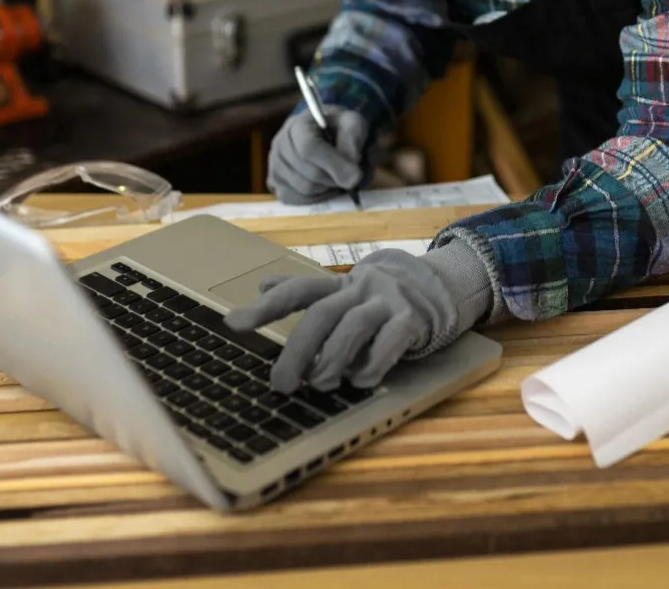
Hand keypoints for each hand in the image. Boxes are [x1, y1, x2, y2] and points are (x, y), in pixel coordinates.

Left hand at [223, 244, 493, 392]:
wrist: (434, 288)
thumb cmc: (376, 300)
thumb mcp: (341, 292)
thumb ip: (304, 291)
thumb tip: (261, 283)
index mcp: (339, 283)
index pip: (298, 290)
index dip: (267, 306)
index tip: (233, 324)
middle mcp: (360, 288)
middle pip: (323, 313)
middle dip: (298, 350)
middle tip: (282, 384)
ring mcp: (387, 302)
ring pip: (354, 325)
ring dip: (332, 359)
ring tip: (319, 384)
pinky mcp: (412, 321)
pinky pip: (391, 341)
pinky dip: (372, 364)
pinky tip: (359, 382)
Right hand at [267, 105, 368, 204]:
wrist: (325, 134)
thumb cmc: (339, 128)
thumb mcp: (353, 123)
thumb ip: (354, 139)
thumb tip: (351, 166)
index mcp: (298, 125)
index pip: (309, 148)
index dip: (334, 165)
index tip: (356, 177)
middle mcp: (279, 144)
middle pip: (309, 173)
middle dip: (335, 178)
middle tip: (349, 174)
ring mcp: (274, 165)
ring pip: (304, 190)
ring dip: (327, 188)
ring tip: (335, 176)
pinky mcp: (275, 183)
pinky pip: (296, 199)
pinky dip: (315, 198)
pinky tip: (323, 185)